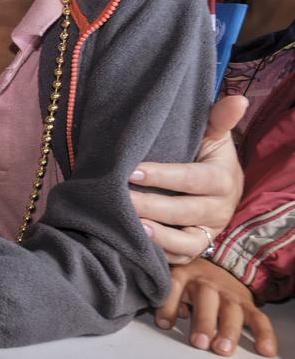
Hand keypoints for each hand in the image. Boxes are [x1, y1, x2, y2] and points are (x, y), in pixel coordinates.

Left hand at [130, 96, 245, 263]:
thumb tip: (238, 99)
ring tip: (131, 226)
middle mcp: (218, 210)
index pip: (192, 179)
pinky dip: (160, 255)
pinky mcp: (197, 248)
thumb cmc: (207, 155)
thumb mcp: (213, 136)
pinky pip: (181, 259)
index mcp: (222, 179)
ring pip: (185, 242)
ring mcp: (208, 232)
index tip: (132, 170)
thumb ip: (219, 119)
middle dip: (151, 206)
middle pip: (184, 212)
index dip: (163, 176)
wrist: (219, 186)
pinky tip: (136, 245)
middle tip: (119, 198)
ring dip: (158, 237)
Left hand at [154, 258, 276, 356]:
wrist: (217, 265)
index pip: (175, 286)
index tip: (164, 324)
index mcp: (185, 274)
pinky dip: (264, 334)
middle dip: (203, 322)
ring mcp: (229, 293)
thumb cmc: (190, 279)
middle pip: (206, 299)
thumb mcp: (174, 280)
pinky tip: (265, 349)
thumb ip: (168, 299)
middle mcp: (208, 283)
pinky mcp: (247, 303)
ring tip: (223, 349)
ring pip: (231, 310)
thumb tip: (167, 321)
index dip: (168, 305)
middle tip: (199, 342)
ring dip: (228, 331)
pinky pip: (258, 318)